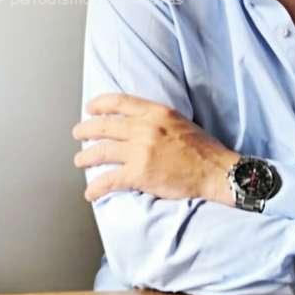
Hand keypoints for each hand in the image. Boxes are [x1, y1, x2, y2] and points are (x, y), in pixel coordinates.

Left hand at [72, 93, 237, 204]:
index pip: (119, 102)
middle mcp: (145, 128)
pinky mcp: (140, 174)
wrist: (216, 171)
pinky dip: (96, 187)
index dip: (99, 105)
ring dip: (86, 157)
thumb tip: (134, 122)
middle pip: (105, 126)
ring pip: (102, 151)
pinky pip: (109, 179)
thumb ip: (155, 118)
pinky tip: (91, 193)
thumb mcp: (178, 121)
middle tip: (78, 134)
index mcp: (155, 112)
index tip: (90, 109)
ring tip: (80, 161)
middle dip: (86, 130)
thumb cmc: (202, 149)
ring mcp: (141, 151)